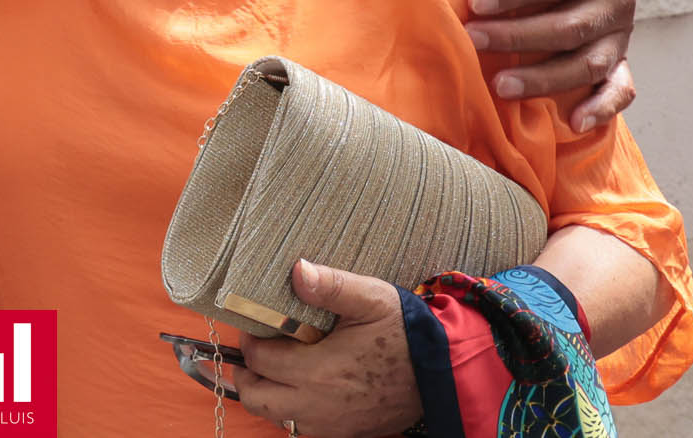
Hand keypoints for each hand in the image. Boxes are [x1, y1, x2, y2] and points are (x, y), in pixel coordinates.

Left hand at [228, 261, 420, 437]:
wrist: (445, 372)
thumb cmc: (406, 332)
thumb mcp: (370, 298)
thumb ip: (330, 285)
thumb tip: (296, 270)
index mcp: (319, 372)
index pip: (260, 360)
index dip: (248, 341)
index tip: (252, 325)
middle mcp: (319, 406)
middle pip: (258, 399)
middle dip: (247, 374)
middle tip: (254, 349)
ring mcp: (333, 425)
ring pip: (279, 417)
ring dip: (269, 394)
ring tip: (275, 365)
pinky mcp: (348, 432)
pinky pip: (304, 428)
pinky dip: (293, 409)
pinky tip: (303, 384)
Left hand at [466, 0, 637, 130]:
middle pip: (571, 27)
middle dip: (520, 36)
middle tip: (472, 37)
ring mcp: (621, 33)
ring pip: (588, 64)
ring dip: (545, 79)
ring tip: (499, 86)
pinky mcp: (618, 59)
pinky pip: (619, 89)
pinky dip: (601, 108)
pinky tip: (572, 121)